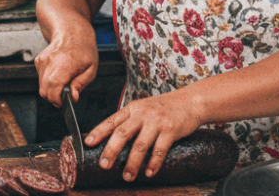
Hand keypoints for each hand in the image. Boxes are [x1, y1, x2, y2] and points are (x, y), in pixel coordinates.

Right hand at [33, 27, 98, 106]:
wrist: (72, 32)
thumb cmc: (83, 49)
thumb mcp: (91, 69)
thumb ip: (81, 85)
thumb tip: (72, 97)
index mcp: (64, 65)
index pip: (53, 89)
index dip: (56, 100)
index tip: (63, 102)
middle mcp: (50, 62)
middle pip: (44, 90)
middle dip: (53, 98)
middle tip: (64, 96)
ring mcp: (42, 61)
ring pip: (41, 85)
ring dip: (51, 89)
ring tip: (63, 81)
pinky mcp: (38, 61)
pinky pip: (41, 78)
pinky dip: (48, 80)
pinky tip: (58, 73)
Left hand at [85, 90, 203, 181]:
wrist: (190, 101)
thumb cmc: (163, 108)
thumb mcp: (143, 108)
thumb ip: (129, 121)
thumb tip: (111, 139)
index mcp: (132, 109)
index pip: (112, 121)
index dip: (98, 132)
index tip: (88, 143)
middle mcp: (142, 114)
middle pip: (122, 133)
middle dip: (111, 150)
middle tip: (104, 165)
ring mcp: (157, 122)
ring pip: (140, 145)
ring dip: (132, 163)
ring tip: (127, 176)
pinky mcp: (171, 130)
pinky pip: (160, 150)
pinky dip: (153, 163)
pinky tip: (148, 172)